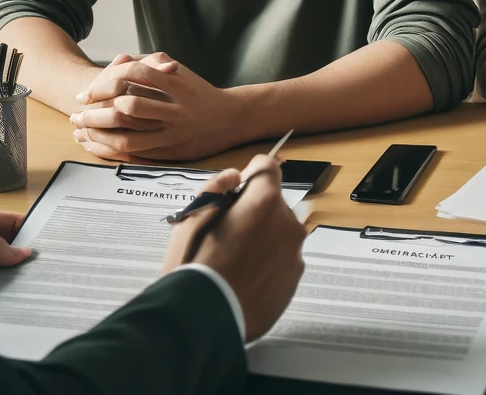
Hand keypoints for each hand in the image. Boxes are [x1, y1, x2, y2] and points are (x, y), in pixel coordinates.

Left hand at [69, 52, 243, 161]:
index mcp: (173, 81)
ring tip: (80, 131)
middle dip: (94, 112)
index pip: (130, 76)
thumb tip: (120, 60)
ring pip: (126, 134)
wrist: (231, 117)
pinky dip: (110, 150)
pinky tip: (95, 146)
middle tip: (76, 115)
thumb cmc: (197, 92)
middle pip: (124, 108)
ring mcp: (173, 131)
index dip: (102, 84)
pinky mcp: (172, 150)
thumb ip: (150, 64)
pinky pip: (135, 152)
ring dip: (98, 133)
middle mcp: (173, 106)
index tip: (85, 94)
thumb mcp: (178, 71)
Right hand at [161, 155, 305, 341]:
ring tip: (234, 263)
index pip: (268, 167)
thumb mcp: (191, 218)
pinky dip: (267, 266)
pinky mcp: (293, 284)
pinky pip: (282, 263)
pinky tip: (243, 280)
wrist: (203, 319)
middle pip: (274, 205)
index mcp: (264, 203)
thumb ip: (215, 187)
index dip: (250, 176)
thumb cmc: (194, 267)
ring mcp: (294, 257)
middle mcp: (287, 226)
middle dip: (255, 213)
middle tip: (227, 235)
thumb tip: (233, 176)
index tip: (236, 191)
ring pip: (279, 236)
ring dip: (263, 241)